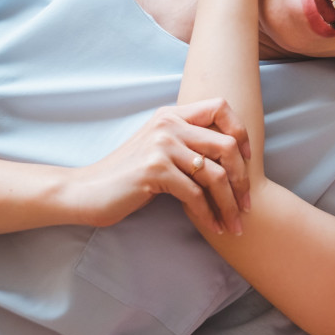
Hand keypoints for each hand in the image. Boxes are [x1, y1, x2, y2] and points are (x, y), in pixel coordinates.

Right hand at [67, 98, 251, 234]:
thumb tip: (233, 156)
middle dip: (243, 179)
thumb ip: (188, 143)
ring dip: (229, 204)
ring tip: (235, 225)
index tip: (248, 159)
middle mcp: (169, 124)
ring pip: (215, 174)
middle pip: (227, 145)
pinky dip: (208, 215)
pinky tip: (213, 228)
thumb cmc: (127, 176)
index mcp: (172, 114)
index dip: (241, 131)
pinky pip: (195, 194)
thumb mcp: (159, 149)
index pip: (220, 106)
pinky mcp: (154, 171)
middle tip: (247, 204)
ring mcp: (162, 146)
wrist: (85, 192)